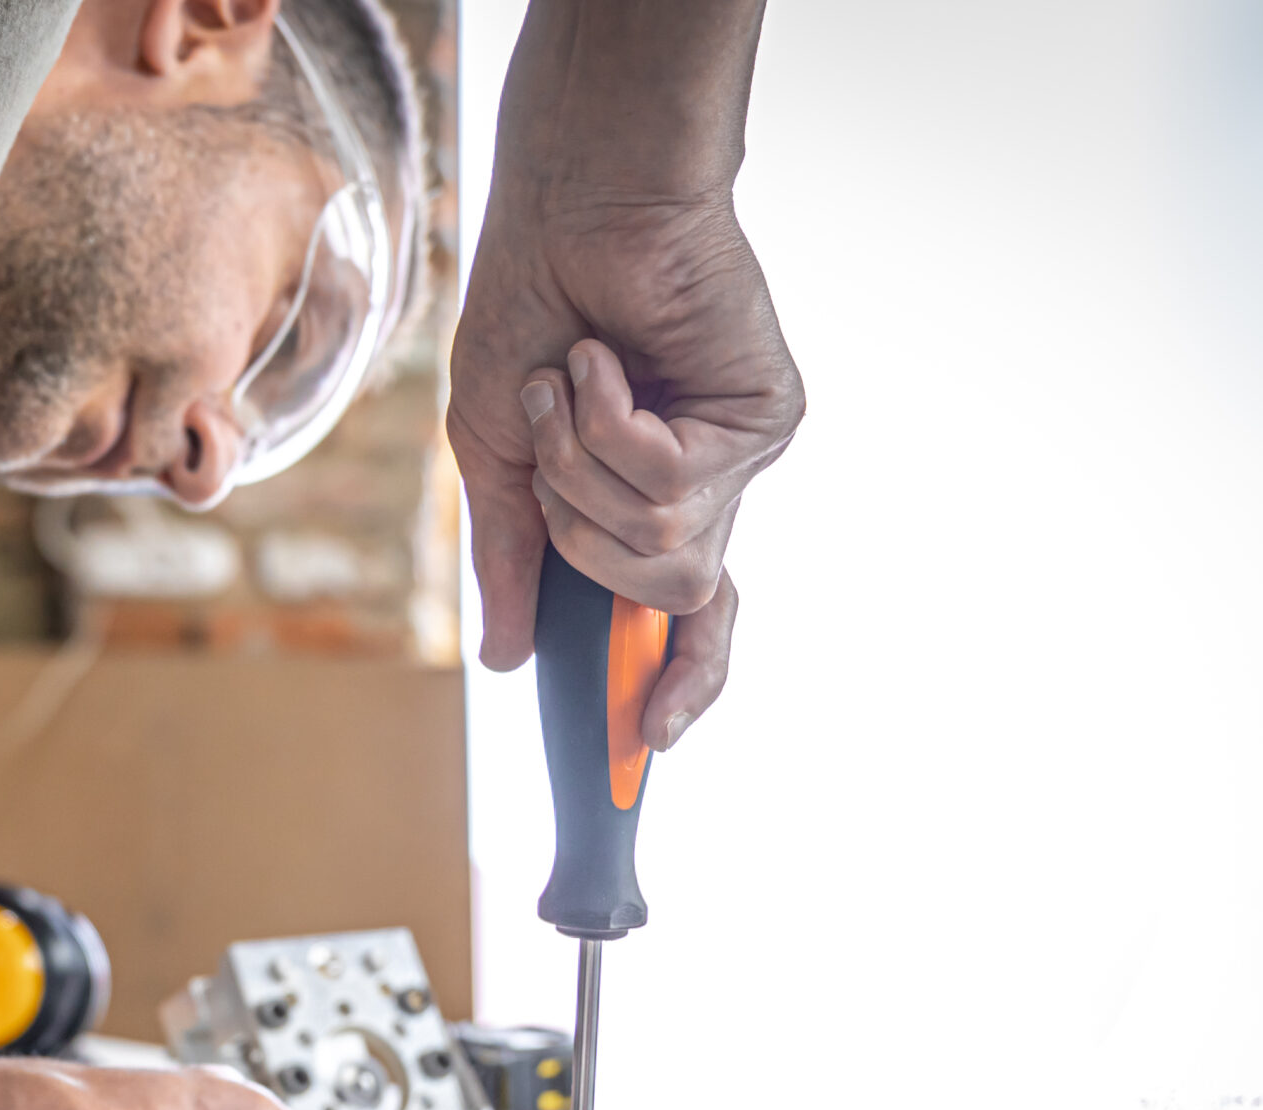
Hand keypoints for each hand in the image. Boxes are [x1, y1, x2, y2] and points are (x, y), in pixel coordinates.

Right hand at [448, 0, 801, 748]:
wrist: (568, 211)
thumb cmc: (531, 313)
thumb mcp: (495, 454)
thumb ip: (509, 557)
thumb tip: (504, 657)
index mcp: (647, 504)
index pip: (687, 619)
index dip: (676, 686)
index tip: (646, 746)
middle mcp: (707, 489)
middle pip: (671, 596)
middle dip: (581, 539)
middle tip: (550, 454)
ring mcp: (742, 455)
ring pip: (665, 549)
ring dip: (583, 471)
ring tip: (573, 385)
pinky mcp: (767, 415)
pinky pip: (675, 483)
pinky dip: (611, 424)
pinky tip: (605, 361)